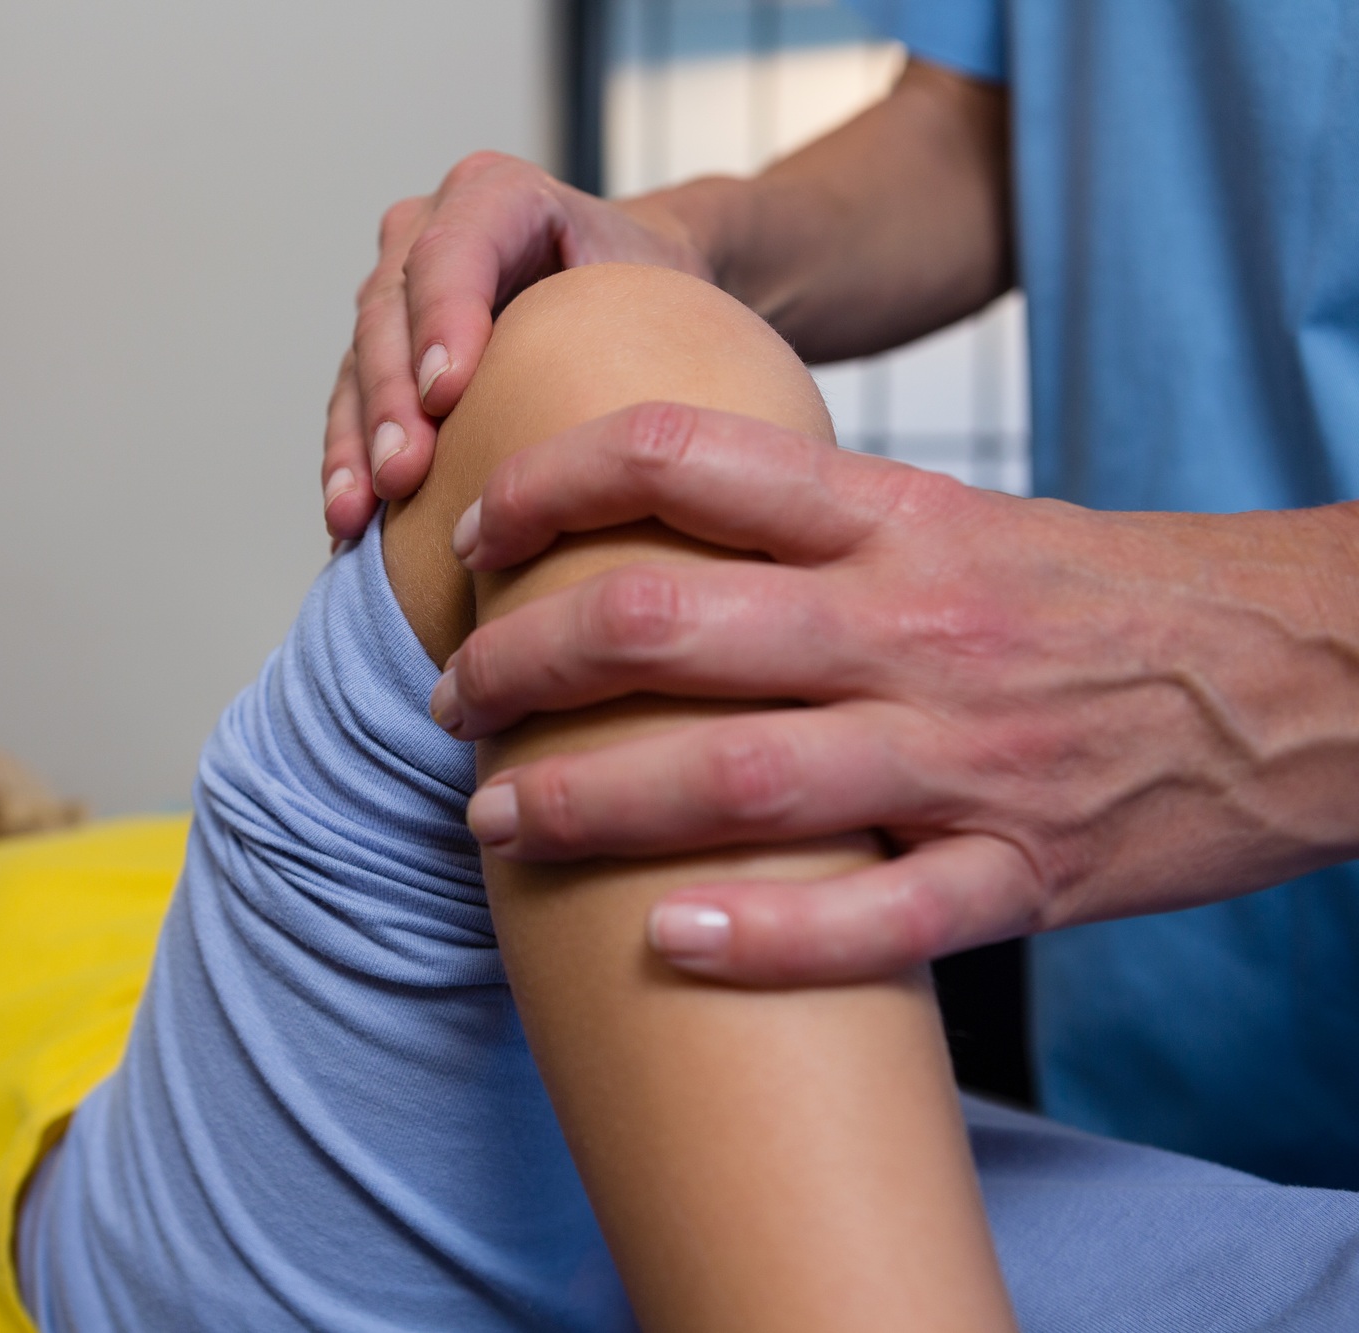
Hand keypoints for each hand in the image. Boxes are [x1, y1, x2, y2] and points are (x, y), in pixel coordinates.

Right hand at [323, 152, 713, 539]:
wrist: (636, 292)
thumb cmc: (651, 285)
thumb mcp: (658, 285)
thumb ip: (631, 321)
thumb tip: (619, 424)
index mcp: (497, 195)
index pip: (452, 250)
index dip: (441, 320)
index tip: (447, 396)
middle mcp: (428, 233)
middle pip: (388, 312)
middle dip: (391, 400)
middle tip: (402, 473)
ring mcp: (396, 294)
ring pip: (357, 366)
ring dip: (357, 444)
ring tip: (357, 512)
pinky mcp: (380, 355)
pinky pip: (352, 408)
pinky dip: (349, 465)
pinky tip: (350, 522)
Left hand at [431, 402, 1358, 983]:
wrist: (1304, 669)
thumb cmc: (1097, 595)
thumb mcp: (954, 520)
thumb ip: (808, 530)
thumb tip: (638, 540)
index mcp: (893, 519)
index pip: (680, 460)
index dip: (550, 487)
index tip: (477, 535)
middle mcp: (910, 626)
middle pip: (665, 625)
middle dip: (524, 662)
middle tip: (454, 700)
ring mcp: (967, 755)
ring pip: (737, 777)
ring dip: (590, 802)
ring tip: (494, 819)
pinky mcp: (1025, 870)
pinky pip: (878, 921)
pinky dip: (765, 940)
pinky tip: (663, 944)